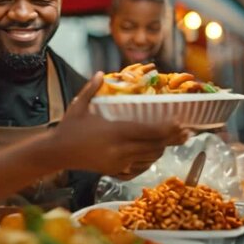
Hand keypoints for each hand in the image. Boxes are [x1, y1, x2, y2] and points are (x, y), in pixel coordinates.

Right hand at [47, 72, 188, 175]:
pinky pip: (139, 167)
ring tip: (174, 140)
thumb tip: (101, 73)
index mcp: (115, 131)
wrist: (57, 152)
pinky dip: (149, 159)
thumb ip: (91, 88)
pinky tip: (154, 152)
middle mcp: (120, 149)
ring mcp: (118, 162)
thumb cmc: (69, 127)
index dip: (168, 129)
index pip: (149, 131)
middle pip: (154, 146)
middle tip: (187, 132)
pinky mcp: (115, 171)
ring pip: (149, 157)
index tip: (181, 124)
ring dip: (162, 148)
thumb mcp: (79, 105)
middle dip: (172, 139)